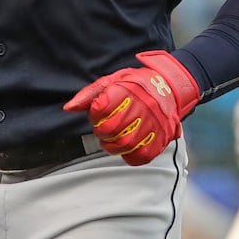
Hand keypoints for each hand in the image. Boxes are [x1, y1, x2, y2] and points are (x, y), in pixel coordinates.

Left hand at [63, 50, 200, 165]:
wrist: (169, 87)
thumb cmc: (134, 84)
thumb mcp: (111, 81)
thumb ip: (89, 94)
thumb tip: (69, 108)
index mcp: (127, 91)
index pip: (101, 110)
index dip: (94, 114)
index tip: (97, 113)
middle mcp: (142, 108)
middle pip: (111, 130)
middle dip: (100, 132)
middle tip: (102, 129)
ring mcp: (154, 125)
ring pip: (125, 145)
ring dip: (111, 147)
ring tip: (111, 140)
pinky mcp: (161, 138)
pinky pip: (142, 156)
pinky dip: (130, 157)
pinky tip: (126, 149)